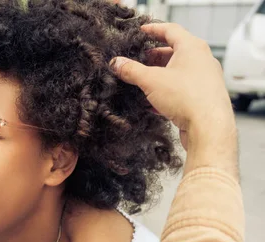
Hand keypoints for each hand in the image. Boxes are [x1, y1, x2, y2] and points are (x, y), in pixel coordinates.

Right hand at [110, 23, 235, 151]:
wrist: (208, 127)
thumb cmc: (187, 98)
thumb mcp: (151, 81)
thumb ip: (131, 71)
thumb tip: (117, 63)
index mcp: (192, 48)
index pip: (170, 30)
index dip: (153, 30)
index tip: (141, 32)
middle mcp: (201, 60)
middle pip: (173, 52)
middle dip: (152, 57)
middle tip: (136, 61)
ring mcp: (203, 79)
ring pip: (176, 72)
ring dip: (157, 76)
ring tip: (141, 83)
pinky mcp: (201, 97)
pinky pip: (180, 89)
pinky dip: (165, 91)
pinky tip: (151, 103)